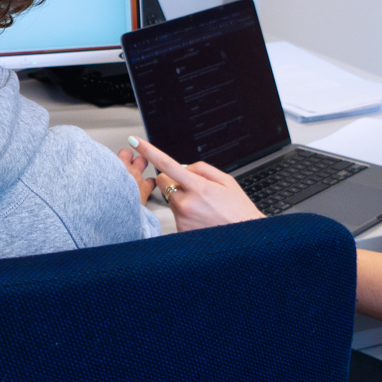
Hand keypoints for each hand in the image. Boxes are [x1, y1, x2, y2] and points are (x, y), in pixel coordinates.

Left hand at [123, 137, 263, 230]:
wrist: (245, 240)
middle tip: (193, 187)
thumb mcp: (226, 181)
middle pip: (163, 181)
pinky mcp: (180, 230)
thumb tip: (183, 167)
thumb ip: (202, 169)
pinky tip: (201, 218)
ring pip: (170, 198)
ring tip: (203, 208)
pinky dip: (185, 213)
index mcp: (198, 187)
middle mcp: (186, 204)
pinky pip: (175, 214)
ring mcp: (182, 219)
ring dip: (181, 198)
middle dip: (173, 179)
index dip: (149, 151)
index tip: (135, 140)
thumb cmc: (238, 211)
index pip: (167, 164)